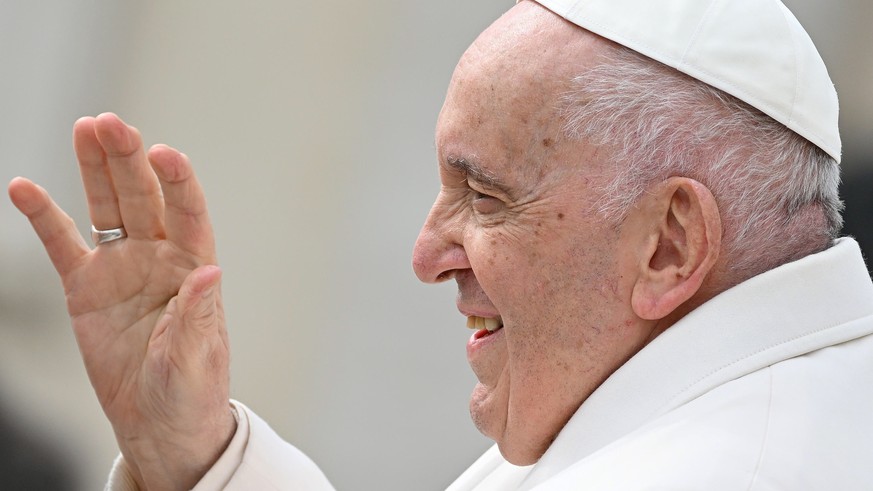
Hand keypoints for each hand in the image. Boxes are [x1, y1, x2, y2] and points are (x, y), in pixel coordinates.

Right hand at [8, 113, 234, 489]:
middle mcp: (159, 256)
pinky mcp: (86, 287)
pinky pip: (61, 244)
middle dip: (128, 159)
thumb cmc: (190, 390)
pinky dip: (43, 217)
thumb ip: (198, 315)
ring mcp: (122, 267)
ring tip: (85, 127)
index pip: (189, 212)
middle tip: (110, 124)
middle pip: (143, 196)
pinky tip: (24, 188)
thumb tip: (210, 272)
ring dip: (96, 169)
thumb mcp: (196, 358)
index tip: (163, 153)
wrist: (158, 420)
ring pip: (107, 206)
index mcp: (194, 267)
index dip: (178, 182)